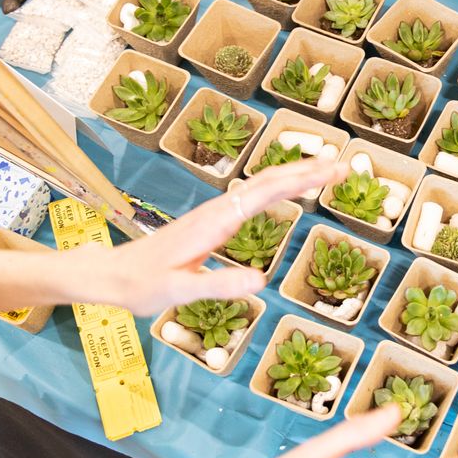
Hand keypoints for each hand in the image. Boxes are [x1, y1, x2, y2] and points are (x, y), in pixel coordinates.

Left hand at [62, 153, 347, 313]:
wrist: (112, 275)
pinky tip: (288, 190)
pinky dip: (277, 188)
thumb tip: (262, 281)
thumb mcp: (180, 291)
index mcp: (214, 222)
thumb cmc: (142, 286)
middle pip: (267, 181)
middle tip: (345, 166)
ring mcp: (214, 214)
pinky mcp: (212, 222)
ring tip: (327, 169)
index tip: (332, 171)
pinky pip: (252, 198)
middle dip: (306, 170)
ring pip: (260, 186)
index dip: (300, 180)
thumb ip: (219, 285)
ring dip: (294, 175)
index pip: (264, 193)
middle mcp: (216, 211)